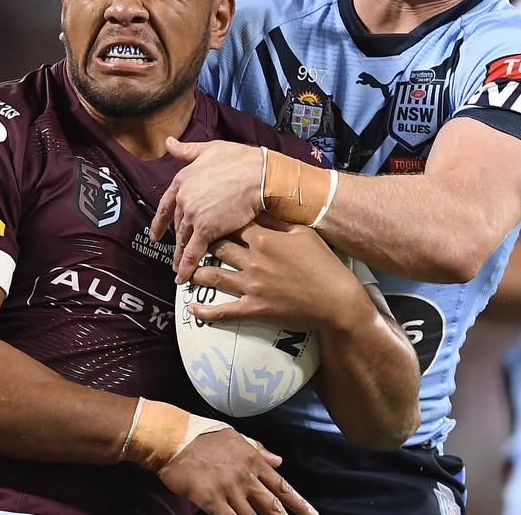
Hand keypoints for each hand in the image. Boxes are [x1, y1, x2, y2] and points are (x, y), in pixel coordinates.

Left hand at [150, 137, 264, 283]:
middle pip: (178, 225)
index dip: (160, 222)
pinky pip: (192, 252)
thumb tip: (168, 142)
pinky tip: (184, 277)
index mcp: (182, 180)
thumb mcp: (208, 148)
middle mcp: (183, 198)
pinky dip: (187, 266)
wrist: (258, 174)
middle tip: (176, 253)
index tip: (156, 234)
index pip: (166, 205)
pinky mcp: (205, 229)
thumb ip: (186, 150)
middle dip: (177, 240)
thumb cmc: (240, 159)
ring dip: (179, 257)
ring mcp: (192, 215)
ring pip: (183, 240)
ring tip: (179, 269)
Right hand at [159, 427, 316, 514]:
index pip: (282, 486)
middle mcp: (245, 476)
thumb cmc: (204, 436)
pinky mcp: (211, 499)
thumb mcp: (235, 437)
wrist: (175, 439)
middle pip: (272, 506)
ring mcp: (229, 489)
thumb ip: (258, 450)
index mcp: (254, 460)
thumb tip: (279, 460)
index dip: (299, 504)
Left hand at [188, 221, 362, 332]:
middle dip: (203, 244)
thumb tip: (259, 208)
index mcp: (264, 239)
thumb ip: (278, 222)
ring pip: (212, 276)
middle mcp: (252, 260)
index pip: (234, 225)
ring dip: (195, 273)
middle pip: (218, 247)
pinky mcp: (252, 308)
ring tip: (184, 271)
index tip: (209, 218)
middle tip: (191, 242)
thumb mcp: (304, 234)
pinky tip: (190, 309)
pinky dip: (204, 312)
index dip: (220, 221)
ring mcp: (250, 286)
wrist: (336, 300)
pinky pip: (222, 311)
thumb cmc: (324, 264)